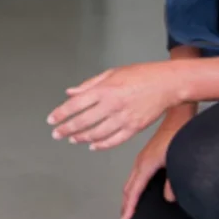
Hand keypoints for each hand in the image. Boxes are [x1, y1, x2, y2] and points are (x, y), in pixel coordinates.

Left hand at [47, 61, 182, 150]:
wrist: (167, 83)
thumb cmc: (140, 75)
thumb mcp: (112, 73)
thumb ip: (89, 85)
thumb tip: (70, 93)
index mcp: (104, 89)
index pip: (75, 104)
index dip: (61, 113)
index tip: (51, 120)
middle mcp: (111, 105)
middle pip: (82, 121)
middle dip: (66, 129)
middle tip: (56, 134)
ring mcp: (123, 118)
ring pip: (96, 134)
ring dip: (81, 138)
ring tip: (72, 139)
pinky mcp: (134, 128)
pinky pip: (113, 141)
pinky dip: (101, 145)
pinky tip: (92, 145)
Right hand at [120, 109, 194, 218]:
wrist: (178, 118)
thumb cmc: (179, 135)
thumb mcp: (177, 161)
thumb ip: (173, 183)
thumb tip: (168, 198)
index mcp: (146, 165)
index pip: (134, 191)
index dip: (130, 206)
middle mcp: (141, 162)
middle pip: (128, 187)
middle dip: (126, 203)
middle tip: (124, 217)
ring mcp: (143, 157)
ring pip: (131, 180)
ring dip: (129, 194)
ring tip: (128, 206)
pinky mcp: (147, 155)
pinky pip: (135, 174)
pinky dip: (133, 184)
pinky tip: (138, 187)